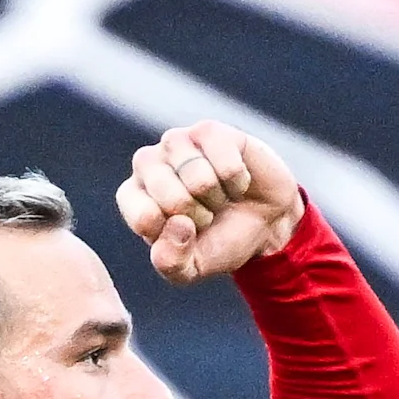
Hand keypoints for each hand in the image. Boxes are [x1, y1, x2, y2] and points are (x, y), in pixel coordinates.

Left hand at [115, 121, 302, 284]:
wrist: (264, 221)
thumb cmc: (218, 240)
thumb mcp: (191, 268)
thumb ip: (172, 262)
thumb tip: (177, 226)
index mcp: (133, 198)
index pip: (144, 218)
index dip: (176, 233)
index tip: (187, 232)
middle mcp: (147, 164)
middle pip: (172, 197)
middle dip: (200, 216)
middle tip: (207, 214)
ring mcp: (176, 142)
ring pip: (200, 178)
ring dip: (218, 197)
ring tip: (219, 196)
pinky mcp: (208, 130)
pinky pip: (226, 163)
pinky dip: (237, 182)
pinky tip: (235, 180)